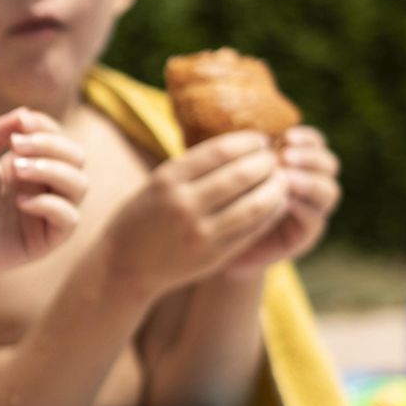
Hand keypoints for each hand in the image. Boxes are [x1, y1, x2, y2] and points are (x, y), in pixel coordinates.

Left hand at [0, 109, 87, 277]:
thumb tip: (24, 112)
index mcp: (28, 165)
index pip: (57, 138)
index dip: (45, 126)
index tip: (19, 123)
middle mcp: (43, 188)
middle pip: (76, 157)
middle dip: (51, 145)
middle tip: (16, 146)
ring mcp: (46, 213)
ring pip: (79, 185)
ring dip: (52, 169)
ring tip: (18, 168)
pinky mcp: (45, 240)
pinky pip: (68, 219)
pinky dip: (49, 204)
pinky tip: (19, 201)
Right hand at [102, 130, 290, 299]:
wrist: (123, 266)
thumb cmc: (143, 218)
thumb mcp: (157, 184)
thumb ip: (192, 167)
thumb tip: (240, 145)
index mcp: (167, 180)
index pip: (220, 151)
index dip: (248, 142)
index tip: (261, 139)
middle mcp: (183, 204)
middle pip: (241, 175)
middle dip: (266, 163)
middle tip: (275, 159)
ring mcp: (199, 232)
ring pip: (254, 204)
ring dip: (276, 188)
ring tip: (282, 180)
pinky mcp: (212, 256)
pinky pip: (252, 230)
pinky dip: (271, 214)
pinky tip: (277, 204)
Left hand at [222, 126, 340, 276]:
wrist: (218, 247)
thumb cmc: (221, 202)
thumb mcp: (231, 172)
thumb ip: (243, 152)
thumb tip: (245, 126)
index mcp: (297, 164)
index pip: (315, 143)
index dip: (306, 138)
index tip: (285, 135)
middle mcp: (311, 185)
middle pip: (329, 164)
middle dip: (310, 157)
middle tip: (285, 155)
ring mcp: (312, 211)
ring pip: (329, 190)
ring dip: (309, 180)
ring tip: (285, 176)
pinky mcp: (306, 235)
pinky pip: (315, 219)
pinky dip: (302, 207)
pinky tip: (284, 199)